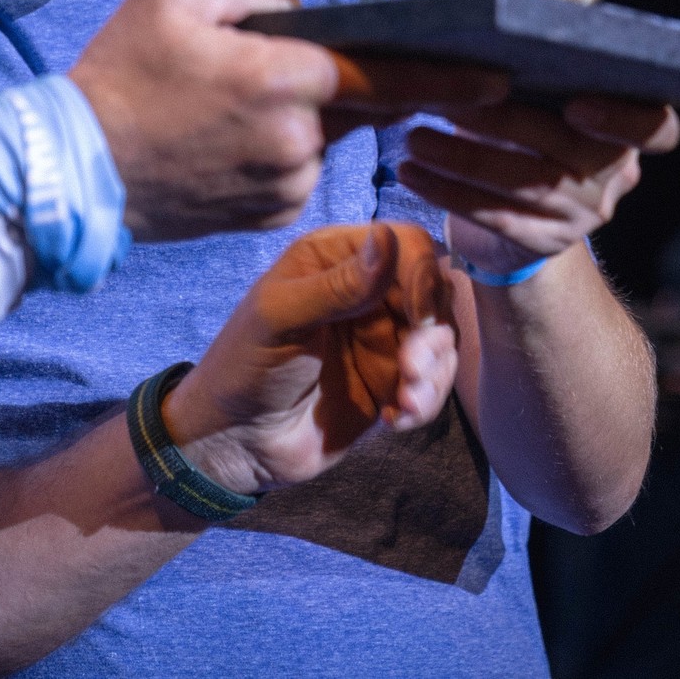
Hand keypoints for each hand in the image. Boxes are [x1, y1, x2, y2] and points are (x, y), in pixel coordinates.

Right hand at [68, 0, 507, 240]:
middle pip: (353, 100)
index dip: (446, 75)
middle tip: (281, 65)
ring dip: (300, 113)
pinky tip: (222, 140)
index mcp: (281, 80)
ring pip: (323, 135)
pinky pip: (298, 171)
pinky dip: (278, 150)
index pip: (385, 74)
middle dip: (342, 79)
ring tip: (225, 103)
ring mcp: (285, 186)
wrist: (72, 173)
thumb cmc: (118, 74)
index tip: (497, 75)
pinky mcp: (268, 217)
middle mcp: (297, 141)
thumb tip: (297, 7)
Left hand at [160, 223, 456, 496]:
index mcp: (336, 258)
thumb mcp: (281, 318)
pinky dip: (425, 402)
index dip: (424, 277)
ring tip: (404, 404)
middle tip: (410, 372)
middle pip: (435, 293)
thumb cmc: (245, 365)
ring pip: (442, 340)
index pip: (408, 245)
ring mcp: (382, 338)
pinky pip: (433, 383)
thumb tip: (387, 237)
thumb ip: (337, 285)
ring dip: (434, 374)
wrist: (237, 441)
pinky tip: (394, 420)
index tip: (418, 319)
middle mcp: (367, 292)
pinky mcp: (391, 382)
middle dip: (433, 335)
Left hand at [398, 94, 679, 271]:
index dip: (624, 119)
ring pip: (525, 185)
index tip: (577, 104)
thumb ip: (535, 70)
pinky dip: (448, 192)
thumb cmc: (522, 132)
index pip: (657, 128)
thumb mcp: (539, 101)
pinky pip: (495, 217)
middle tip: (449, 102)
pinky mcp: (542, 241)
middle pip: (568, 151)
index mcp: (623, 131)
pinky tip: (412, 172)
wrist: (514, 218)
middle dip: (504, 125)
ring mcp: (582, 215)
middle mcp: (614, 175)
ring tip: (415, 139)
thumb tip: (494, 21)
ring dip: (463, 159)